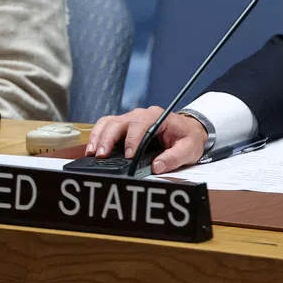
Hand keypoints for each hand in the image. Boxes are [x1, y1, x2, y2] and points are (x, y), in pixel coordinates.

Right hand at [85, 107, 207, 174]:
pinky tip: (93, 149)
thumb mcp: (189, 149)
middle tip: (102, 155)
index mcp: (157, 117)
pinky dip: (97, 136)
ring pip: (109, 123)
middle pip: (120, 122)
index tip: (129, 156)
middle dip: (109, 138)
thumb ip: (174, 158)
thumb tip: (157, 167)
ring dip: (99, 137)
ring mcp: (130, 119)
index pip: (141, 124)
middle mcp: (141, 115)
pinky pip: (106, 126)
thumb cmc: (187, 137)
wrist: (188, 129)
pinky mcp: (123, 126)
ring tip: (93, 153)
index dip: (133, 140)